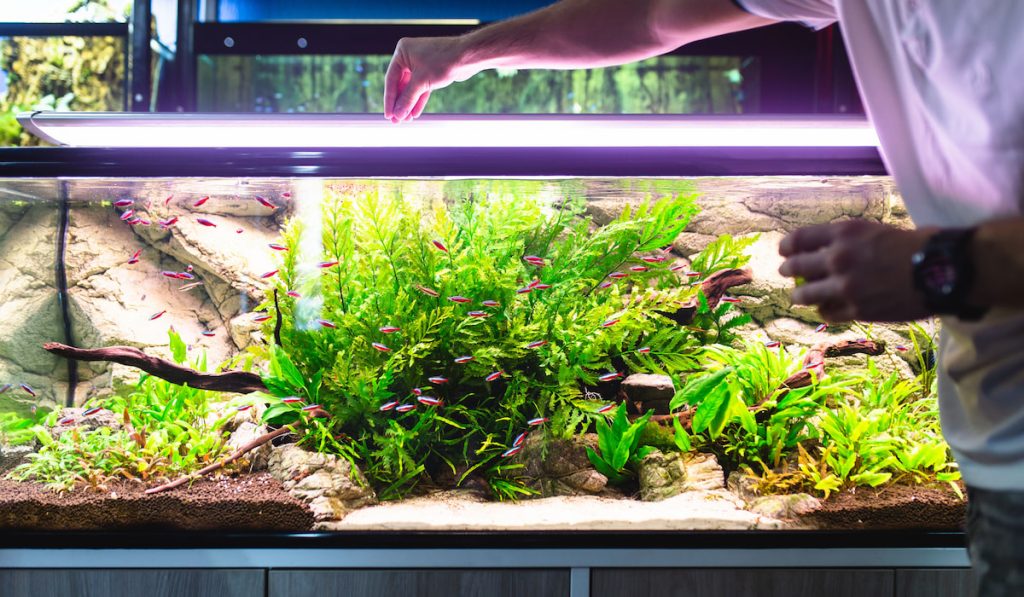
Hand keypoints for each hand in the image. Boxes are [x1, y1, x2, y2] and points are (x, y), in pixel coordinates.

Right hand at [383, 36, 473, 122]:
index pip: (391, 79)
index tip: (388, 115)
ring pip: (412, 88)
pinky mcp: (431, 71)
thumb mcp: (421, 82)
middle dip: (400, 103)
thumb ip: (407, 99)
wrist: (468, 56)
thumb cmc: (443, 61)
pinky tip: (415, 113)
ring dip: (409, 104)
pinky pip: (422, 88)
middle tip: (396, 121)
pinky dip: (419, 100)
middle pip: (400, 84)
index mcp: (402, 51)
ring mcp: (421, 63)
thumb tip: (397, 114)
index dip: (390, 99)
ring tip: (406, 119)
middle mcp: (410, 56)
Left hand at [778, 219, 934, 322]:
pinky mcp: (856, 310)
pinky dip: (823, 311)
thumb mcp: (874, 230)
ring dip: (799, 295)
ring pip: (805, 294)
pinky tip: (824, 310)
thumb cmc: (914, 245)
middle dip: (787, 270)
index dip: (787, 246)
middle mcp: (838, 258)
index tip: (783, 250)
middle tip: (784, 272)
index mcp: (844, 233)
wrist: (940, 270)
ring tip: (797, 296)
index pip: (800, 239)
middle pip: (796, 267)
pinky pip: (827, 313)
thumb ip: (847, 240)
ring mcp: (845, 286)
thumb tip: (825, 250)